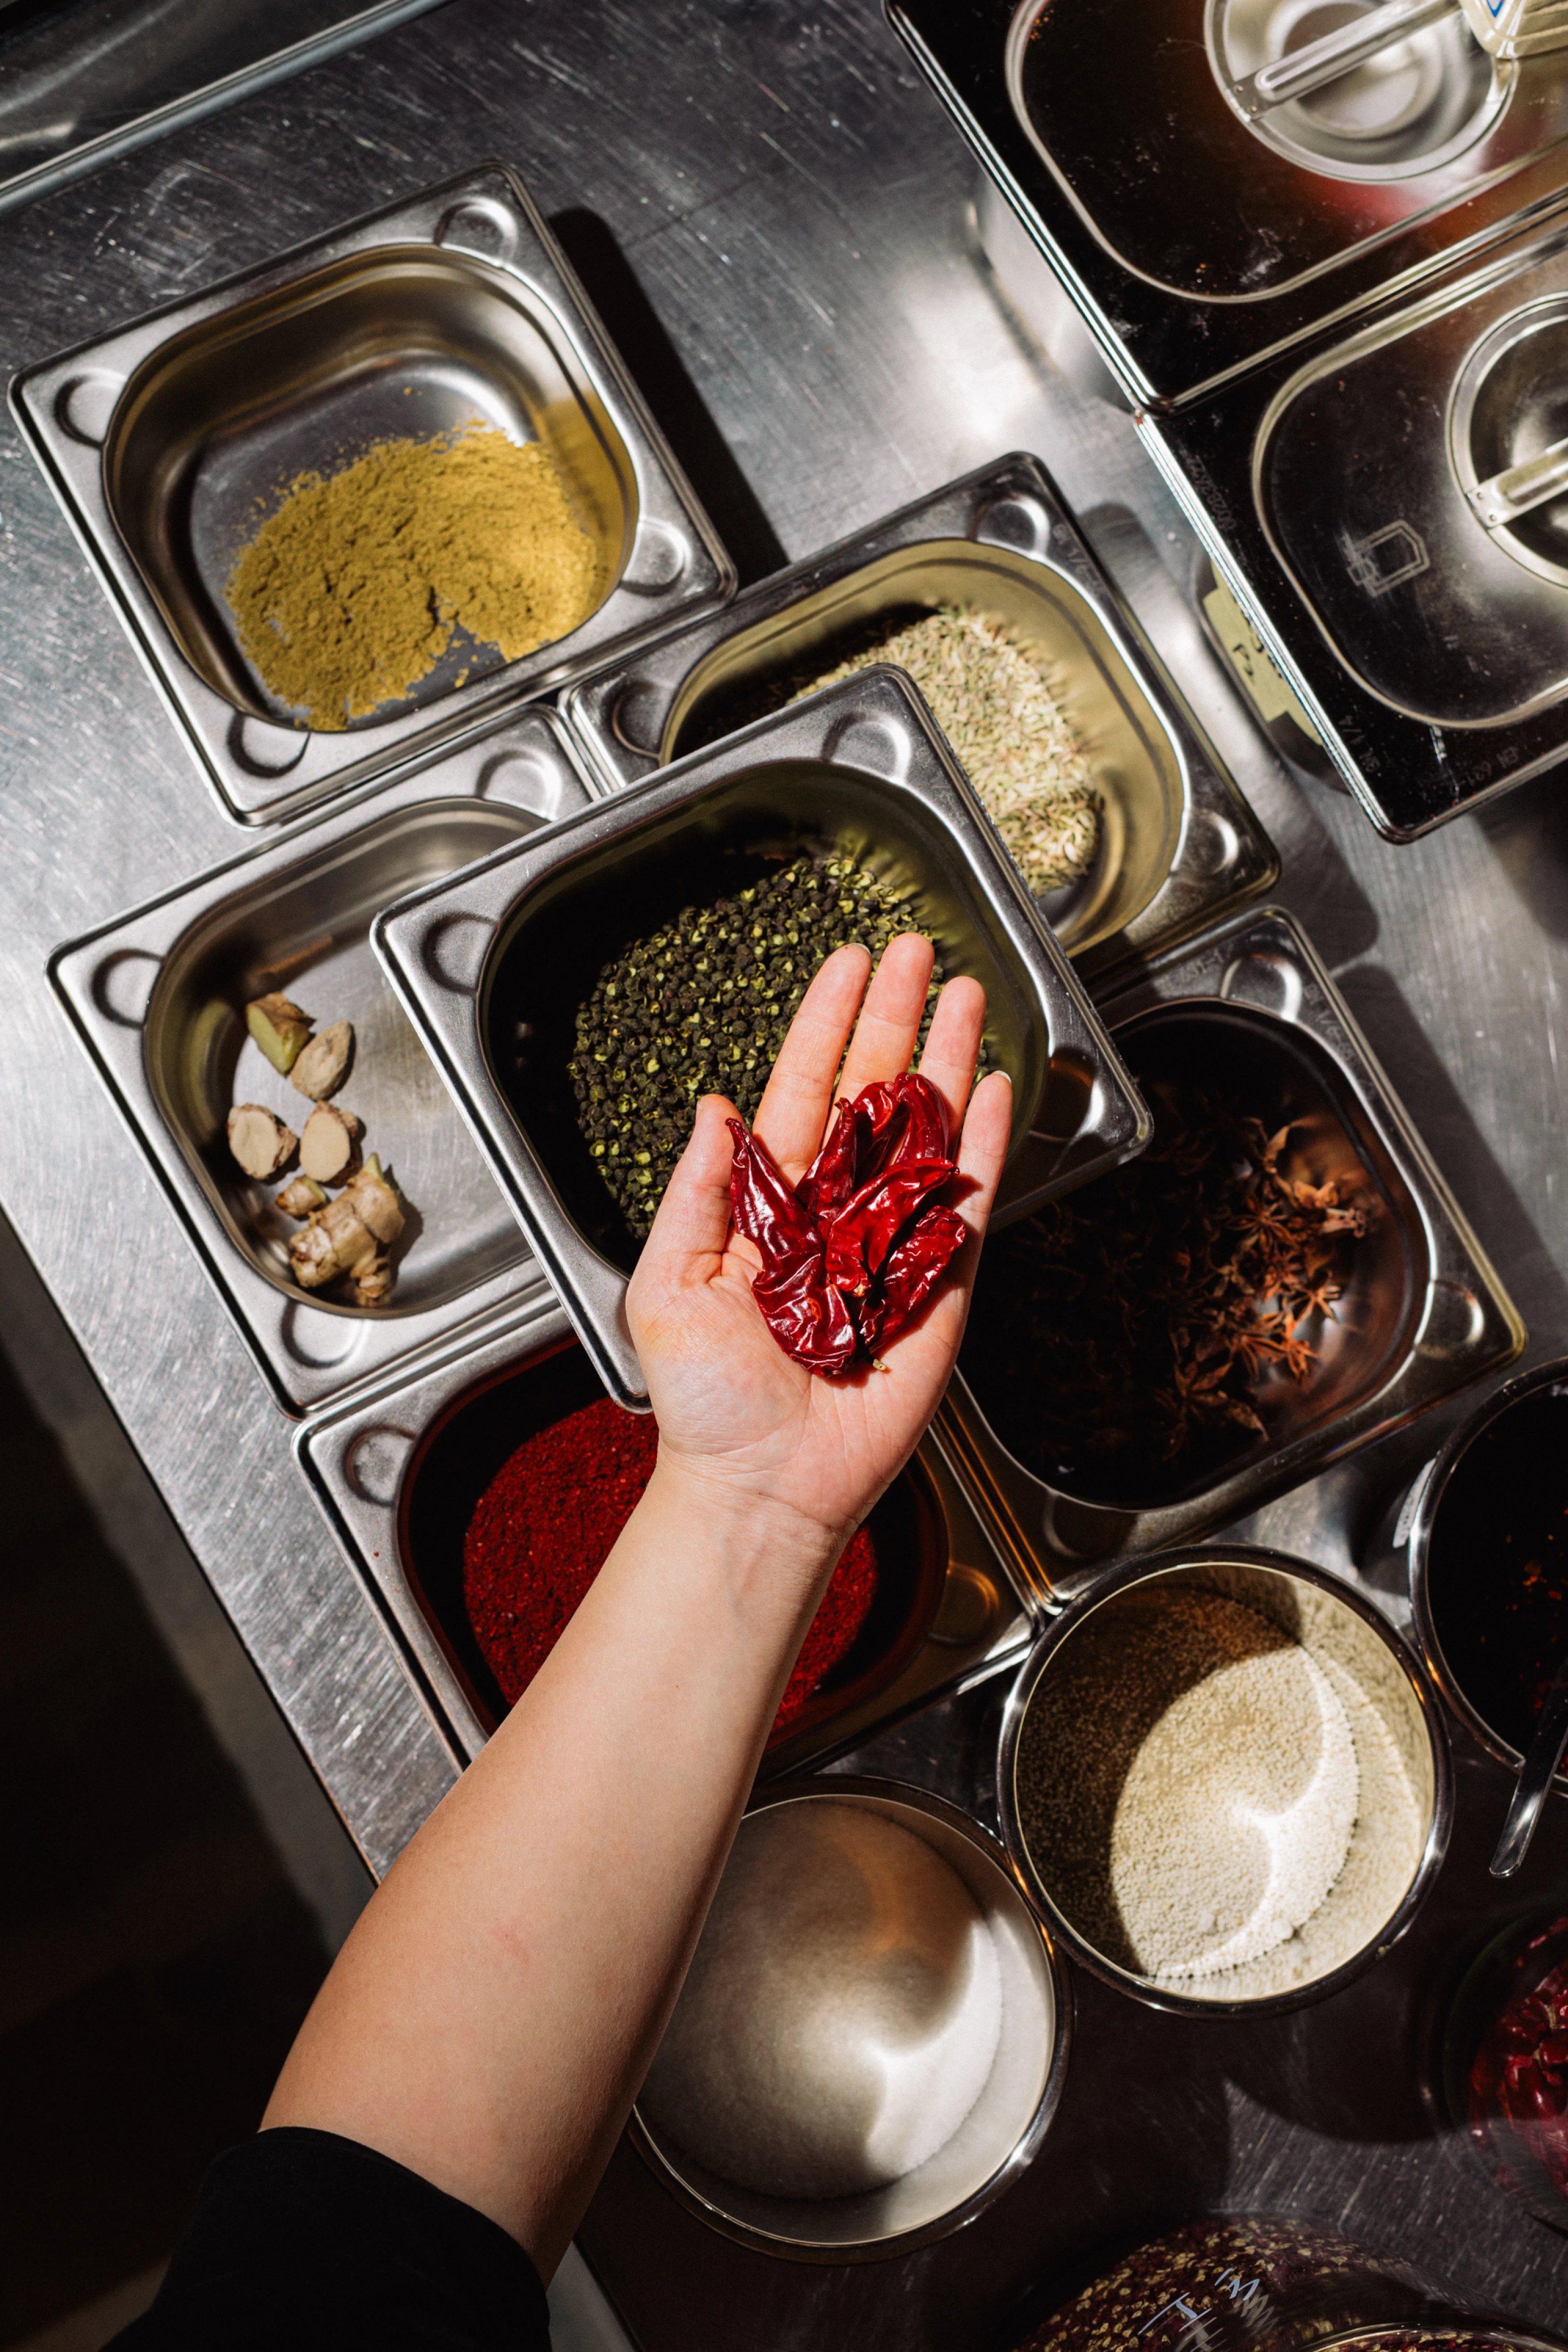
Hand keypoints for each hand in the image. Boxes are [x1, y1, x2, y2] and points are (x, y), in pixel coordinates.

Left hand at [626, 935, 1011, 1554]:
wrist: (760, 1485)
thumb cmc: (704, 1404)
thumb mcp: (667, 1284)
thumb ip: (694, 1193)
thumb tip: (711, 1108)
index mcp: (770, 1204)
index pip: (803, 1090)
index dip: (825, 1025)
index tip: (846, 963)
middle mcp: (835, 1211)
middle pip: (872, 1092)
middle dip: (894, 1018)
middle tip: (916, 949)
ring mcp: (891, 1243)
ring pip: (925, 1131)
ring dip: (946, 1059)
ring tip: (964, 991)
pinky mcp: (939, 1285)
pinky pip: (966, 1202)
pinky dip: (984, 1143)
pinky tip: (994, 1086)